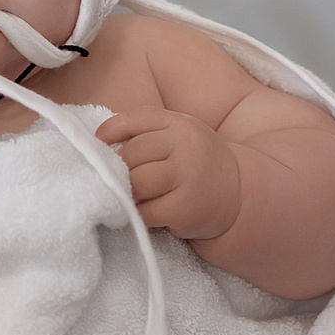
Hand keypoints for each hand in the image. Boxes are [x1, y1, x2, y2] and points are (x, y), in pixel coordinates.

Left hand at [97, 108, 241, 242]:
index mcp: (180, 125)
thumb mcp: (177, 134)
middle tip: (127, 179)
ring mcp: (187, 178)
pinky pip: (145, 211)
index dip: (112, 131)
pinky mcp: (184, 208)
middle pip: (131, 155)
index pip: (136, 120)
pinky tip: (149, 212)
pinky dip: (140, 214)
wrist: (236, 194)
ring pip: (136, 183)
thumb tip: (98, 139)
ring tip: (136, 195)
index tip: (100, 142)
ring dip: (129, 192)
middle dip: (121, 169)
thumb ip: (143, 129)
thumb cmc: (194, 162)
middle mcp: (185, 147)